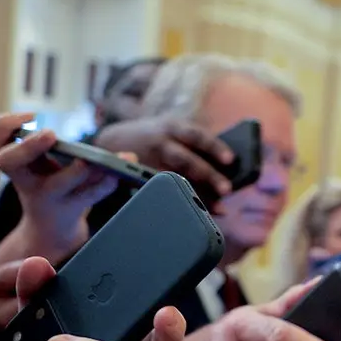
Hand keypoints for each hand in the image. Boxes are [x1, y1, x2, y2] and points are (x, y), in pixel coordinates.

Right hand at [0, 113, 119, 261]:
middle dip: (27, 146)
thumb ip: (60, 144)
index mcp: (15, 163)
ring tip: (89, 161)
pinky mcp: (71, 209)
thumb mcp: (46, 165)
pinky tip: (117, 176)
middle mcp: (25, 180)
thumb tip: (100, 136)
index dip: (2, 125)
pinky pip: (89, 196)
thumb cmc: (48, 185)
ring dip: (77, 171)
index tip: (31, 115)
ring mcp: (47, 196)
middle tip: (49, 134)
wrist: (53, 229)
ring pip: (57, 184)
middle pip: (6, 161)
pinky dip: (106, 184)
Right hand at [92, 116, 233, 205]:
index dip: (214, 146)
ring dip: (196, 194)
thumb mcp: (172, 132)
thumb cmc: (157, 138)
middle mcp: (160, 143)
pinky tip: (193, 212)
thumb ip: (194, 146)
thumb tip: (228, 168)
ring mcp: (148, 161)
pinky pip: (160, 192)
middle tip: (227, 189)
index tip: (230, 159)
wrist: (110, 140)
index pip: (197, 135)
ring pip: (174, 179)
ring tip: (218, 208)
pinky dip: (177, 202)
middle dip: (207, 175)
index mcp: (173, 127)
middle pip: (185, 160)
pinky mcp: (138, 178)